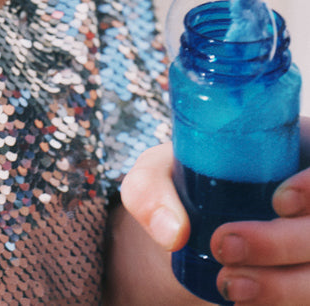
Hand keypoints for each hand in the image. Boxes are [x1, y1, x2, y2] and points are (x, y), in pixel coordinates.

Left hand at [121, 132, 309, 303]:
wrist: (184, 241)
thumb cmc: (179, 192)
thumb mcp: (157, 177)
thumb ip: (151, 190)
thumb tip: (173, 232)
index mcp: (289, 154)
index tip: (279, 200)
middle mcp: (308, 204)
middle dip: (284, 242)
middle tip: (223, 246)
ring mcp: (309, 248)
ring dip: (285, 286)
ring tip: (229, 285)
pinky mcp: (303, 281)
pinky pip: (308, 297)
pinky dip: (284, 301)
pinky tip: (246, 302)